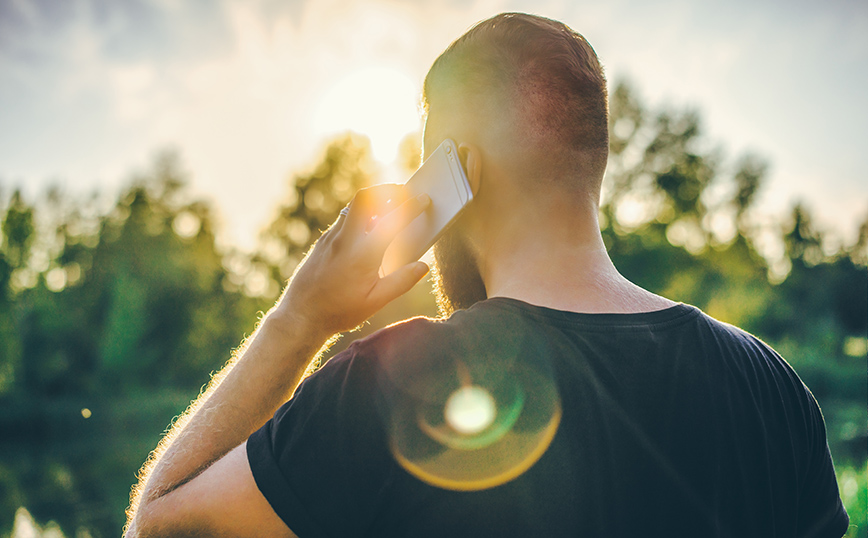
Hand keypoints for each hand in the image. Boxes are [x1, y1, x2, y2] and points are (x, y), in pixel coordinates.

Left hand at [271, 184, 430, 337]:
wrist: (300, 316)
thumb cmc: (339, 311)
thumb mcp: (376, 301)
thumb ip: (401, 282)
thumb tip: (422, 267)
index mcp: (363, 254)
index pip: (391, 221)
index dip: (410, 207)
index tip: (423, 199)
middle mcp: (344, 240)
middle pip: (365, 197)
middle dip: (386, 190)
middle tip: (403, 193)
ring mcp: (330, 238)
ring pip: (352, 207)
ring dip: (372, 202)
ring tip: (389, 208)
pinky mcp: (322, 242)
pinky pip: (343, 220)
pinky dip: (359, 216)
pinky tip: (368, 230)